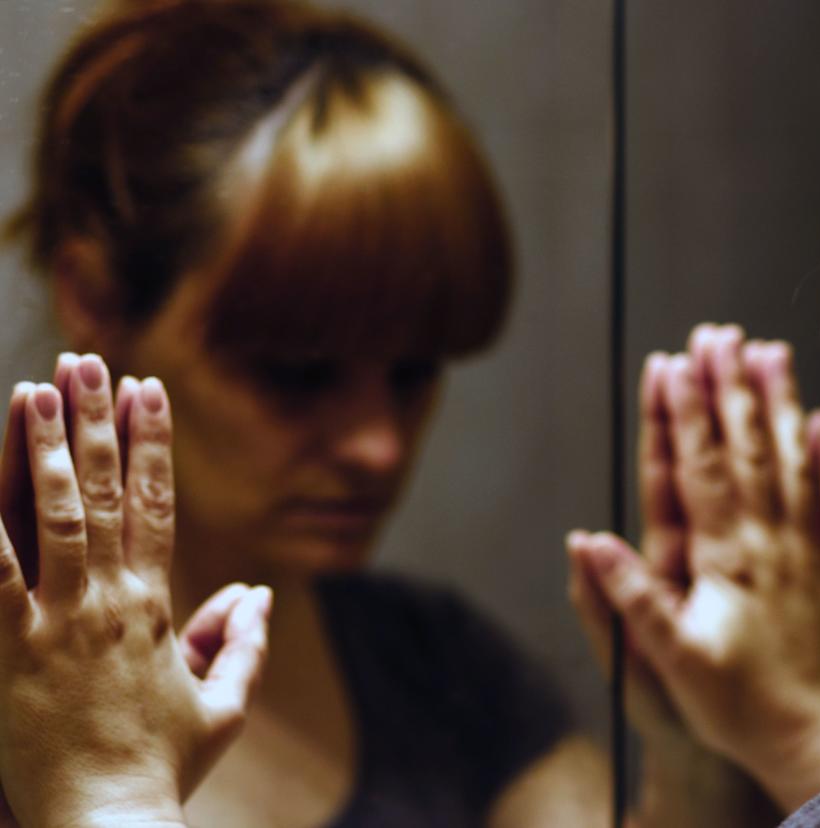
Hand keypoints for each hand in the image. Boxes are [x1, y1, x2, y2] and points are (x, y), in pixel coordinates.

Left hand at [0, 355, 270, 827]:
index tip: (148, 390)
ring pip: (54, 518)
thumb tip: (259, 592)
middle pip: (105, 494)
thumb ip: (244, 645)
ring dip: (46, 448)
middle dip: (96, 421)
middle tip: (87, 360)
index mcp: (156, 608)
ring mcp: (58, 624)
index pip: (157, 505)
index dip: (152, 444)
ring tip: (36, 388)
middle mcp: (110, 601)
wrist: (110, 826)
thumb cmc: (162, 772)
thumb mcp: (220, 710)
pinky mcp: (10, 653)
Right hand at [568, 324, 819, 813]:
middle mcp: (768, 541)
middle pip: (747, 449)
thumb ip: (629, 598)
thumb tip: (587, 541)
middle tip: (717, 333)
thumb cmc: (730, 703)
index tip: (673, 363)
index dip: (684, 414)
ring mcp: (803, 549)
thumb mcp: (667, 659)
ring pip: (793, 461)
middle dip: (729, 387)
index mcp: (725, 559)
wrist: (804, 736)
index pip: (699, 469)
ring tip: (770, 351)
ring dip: (781, 404)